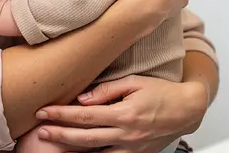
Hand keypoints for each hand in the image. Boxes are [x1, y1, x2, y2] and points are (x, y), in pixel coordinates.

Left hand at [34, 75, 208, 151]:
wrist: (187, 110)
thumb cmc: (162, 92)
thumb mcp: (135, 82)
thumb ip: (108, 90)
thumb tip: (82, 99)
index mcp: (125, 113)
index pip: (85, 115)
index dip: (61, 114)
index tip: (44, 111)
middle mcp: (126, 134)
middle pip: (85, 137)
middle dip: (59, 134)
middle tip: (40, 131)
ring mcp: (131, 148)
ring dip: (72, 151)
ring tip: (54, 147)